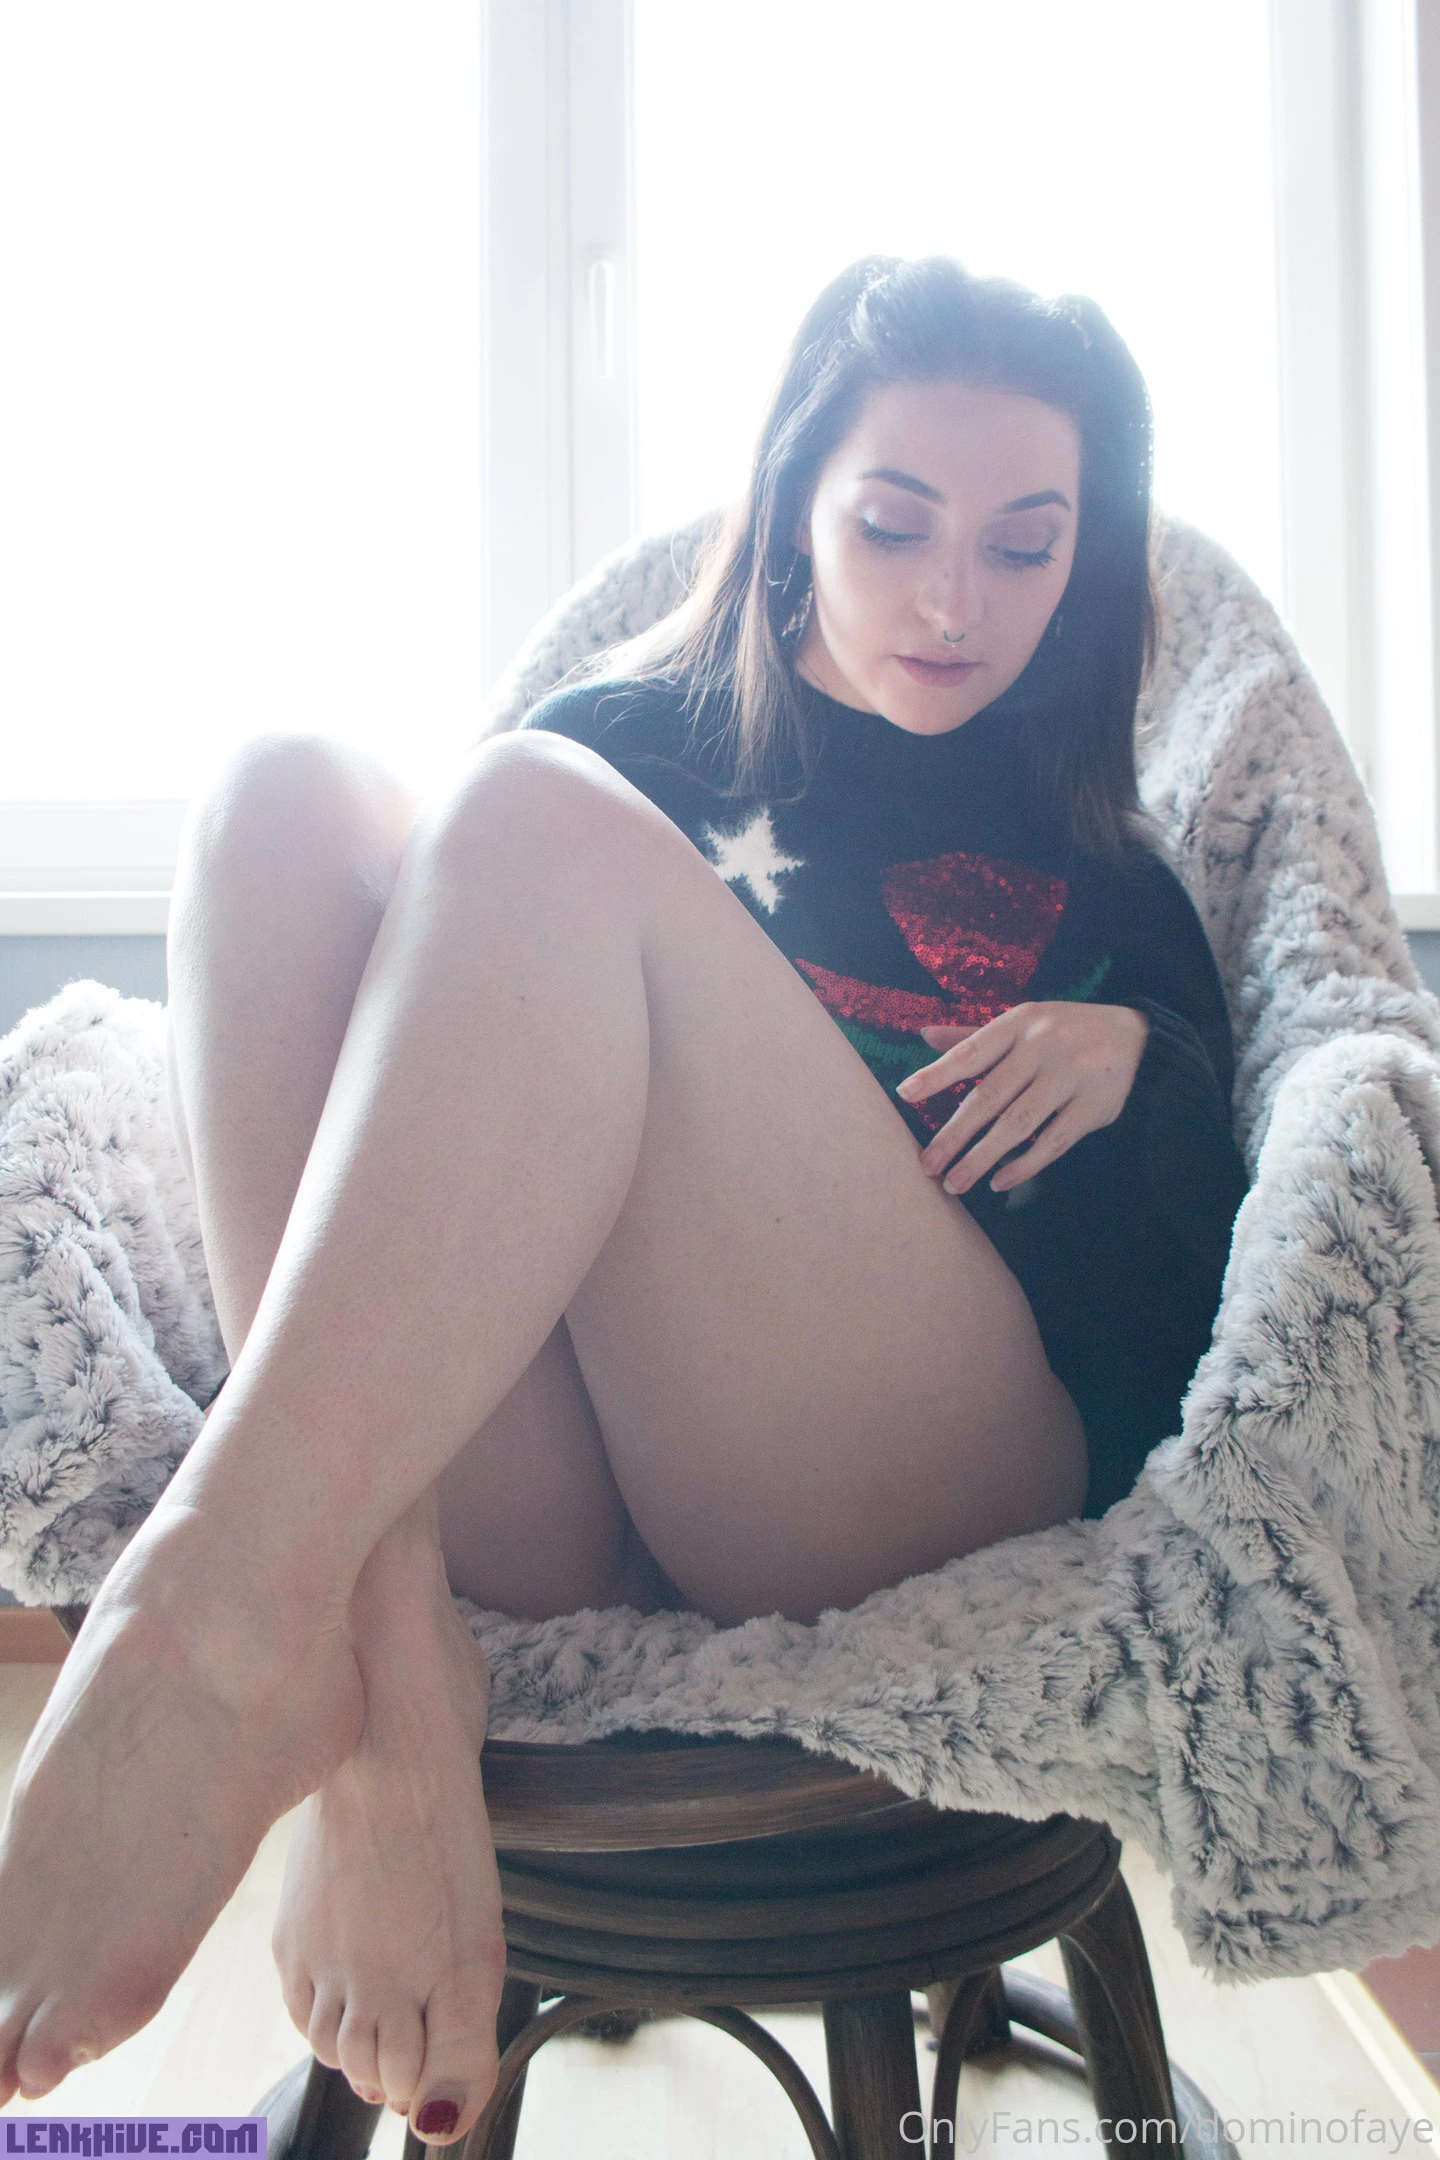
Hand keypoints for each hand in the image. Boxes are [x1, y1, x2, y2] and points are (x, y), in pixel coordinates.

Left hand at [896, 1001, 1149, 1195]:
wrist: (1138, 1038)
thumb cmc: (1065, 1031)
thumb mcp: (1024, 1022)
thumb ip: (974, 1035)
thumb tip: (924, 1036)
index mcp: (1021, 1022)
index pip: (971, 1052)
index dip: (937, 1074)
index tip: (905, 1094)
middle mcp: (1044, 1047)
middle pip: (991, 1096)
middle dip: (954, 1134)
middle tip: (927, 1165)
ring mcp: (1071, 1077)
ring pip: (1018, 1124)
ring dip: (982, 1158)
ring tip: (954, 1183)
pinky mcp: (1094, 1107)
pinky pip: (1053, 1142)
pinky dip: (1025, 1165)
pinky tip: (999, 1181)